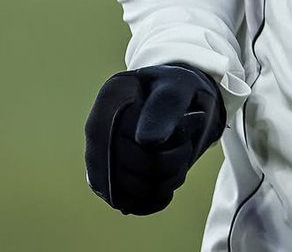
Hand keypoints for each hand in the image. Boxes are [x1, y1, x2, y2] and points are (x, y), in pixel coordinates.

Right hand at [85, 63, 224, 214]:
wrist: (182, 102)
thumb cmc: (179, 89)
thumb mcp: (180, 87)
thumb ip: (166, 106)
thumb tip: (146, 142)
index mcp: (110, 99)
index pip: (126, 138)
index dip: (164, 143)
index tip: (194, 120)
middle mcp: (96, 132)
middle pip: (126, 170)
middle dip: (169, 162)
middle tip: (187, 142)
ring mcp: (100, 159)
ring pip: (128, 193)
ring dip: (166, 181)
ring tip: (180, 157)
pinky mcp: (110, 183)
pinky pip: (132, 205)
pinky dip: (158, 198)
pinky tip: (170, 178)